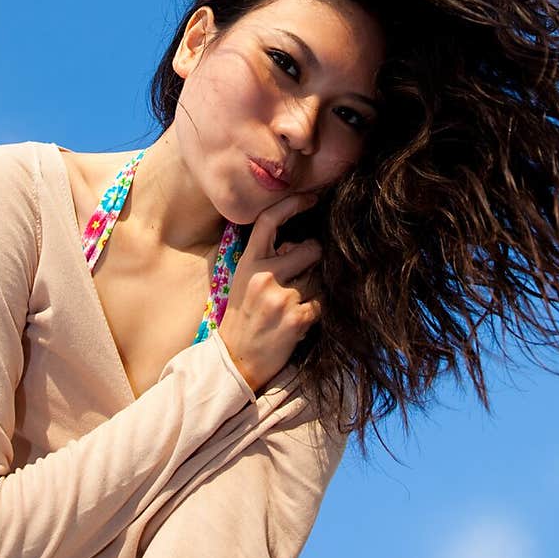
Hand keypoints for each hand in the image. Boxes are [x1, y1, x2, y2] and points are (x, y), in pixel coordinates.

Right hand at [218, 190, 322, 394]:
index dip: (291, 204)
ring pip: (320, 278)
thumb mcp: (246, 281)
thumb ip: (269, 258)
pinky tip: (297, 322)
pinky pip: (322, 303)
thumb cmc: (244, 317)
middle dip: (313, 262)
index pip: (269, 221)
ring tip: (293, 306)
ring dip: (314, 291)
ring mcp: (280, 297)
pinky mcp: (296, 318)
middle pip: (311, 249)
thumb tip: (297, 244)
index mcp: (249, 262)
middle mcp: (263, 275)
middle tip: (299, 281)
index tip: (311, 197)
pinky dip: (315, 312)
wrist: (236, 360)